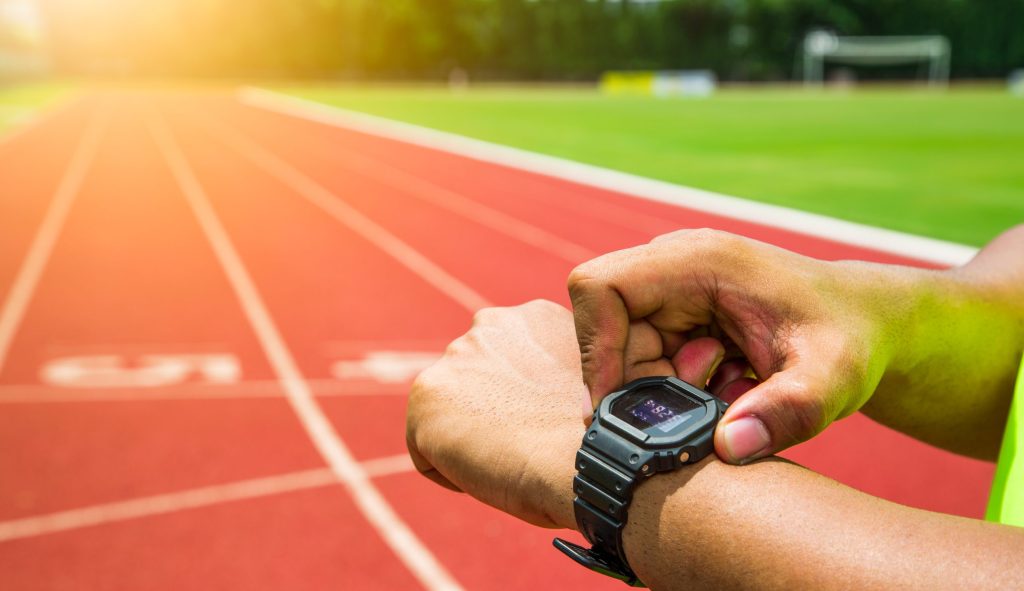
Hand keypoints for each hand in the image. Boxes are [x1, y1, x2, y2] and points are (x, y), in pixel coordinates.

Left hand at [406, 300, 582, 528]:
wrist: (598, 453)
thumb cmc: (607, 432)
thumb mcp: (592, 382)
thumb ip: (558, 374)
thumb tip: (545, 399)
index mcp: (532, 318)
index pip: (506, 361)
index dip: (522, 401)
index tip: (541, 426)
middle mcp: (488, 326)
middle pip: (473, 382)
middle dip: (490, 411)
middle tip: (523, 447)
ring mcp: (453, 360)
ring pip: (449, 414)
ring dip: (470, 438)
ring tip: (509, 463)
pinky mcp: (426, 399)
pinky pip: (427, 451)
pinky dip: (452, 472)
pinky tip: (492, 476)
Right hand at [568, 228, 908, 463]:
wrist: (866, 323)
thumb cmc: (850, 338)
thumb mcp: (831, 380)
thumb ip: (787, 412)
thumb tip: (727, 448)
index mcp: (697, 260)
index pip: (601, 288)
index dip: (597, 347)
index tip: (623, 405)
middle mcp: (674, 265)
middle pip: (608, 330)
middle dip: (645, 382)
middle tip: (706, 404)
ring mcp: (672, 288)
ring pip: (625, 350)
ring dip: (667, 388)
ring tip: (731, 390)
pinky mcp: (675, 312)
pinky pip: (646, 358)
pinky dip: (678, 386)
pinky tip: (728, 386)